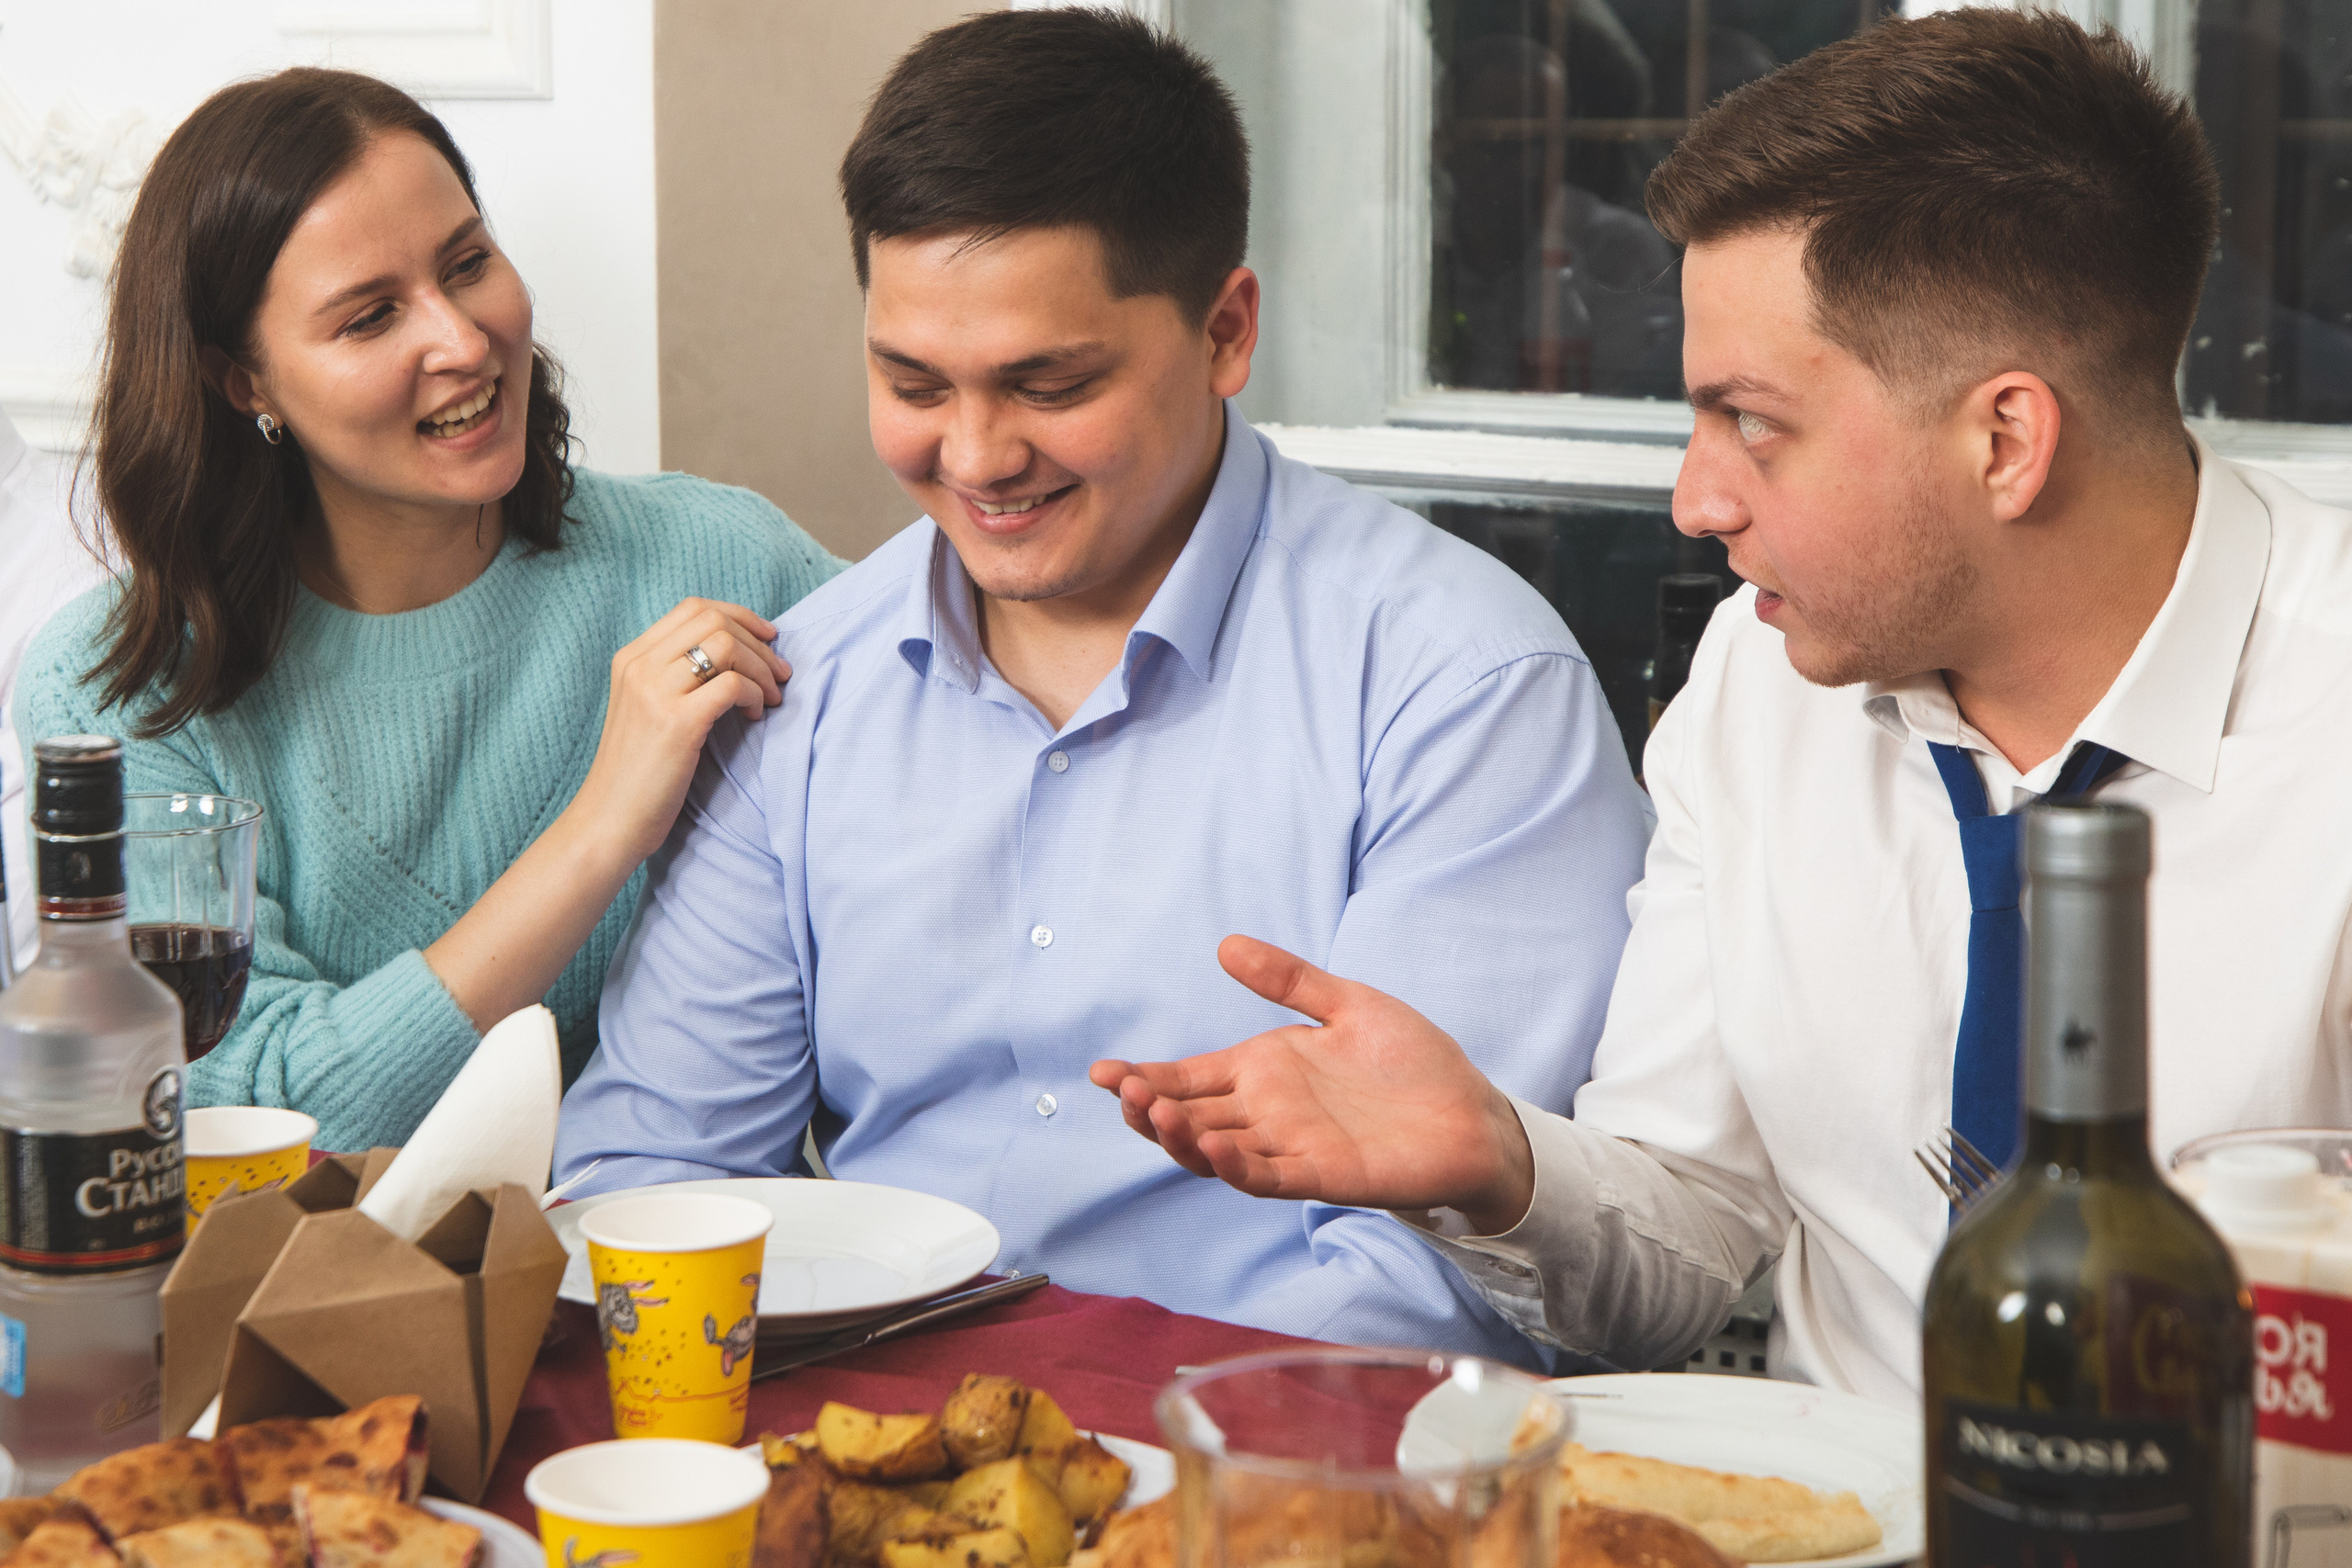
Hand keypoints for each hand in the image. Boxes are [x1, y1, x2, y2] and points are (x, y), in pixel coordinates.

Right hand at [572, 598, 790, 867]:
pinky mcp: (676, 722)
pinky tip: (755, 715)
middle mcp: (639, 667)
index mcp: (631, 658)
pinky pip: (731, 684)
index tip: (767, 637)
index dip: (739, 615)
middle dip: (758, 642)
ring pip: (726, 645)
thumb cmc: (637, 774)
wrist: (607, 822)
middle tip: (780, 673)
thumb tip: (736, 655)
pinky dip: (754, 694)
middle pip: (714, 620)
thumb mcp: (647, 710)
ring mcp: (654, 692)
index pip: (693, 608)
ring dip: (761, 667)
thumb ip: (676, 678)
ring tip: (771, 696)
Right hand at [1088, 935, 1537, 1234]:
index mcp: (1263, 1072)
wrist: (1473, 1113)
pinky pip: (1266, 1175)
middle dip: (1146, 1107)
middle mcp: (1265, 1113)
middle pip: (1187, 1117)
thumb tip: (1227, 945)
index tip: (1101, 1070)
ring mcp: (1289, 1146)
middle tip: (1120, 1089)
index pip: (1187, 1078)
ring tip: (1153, 1110)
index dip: (1143, 1077)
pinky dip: (1235, 1165)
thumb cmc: (1414, 1062)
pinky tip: (1213, 1146)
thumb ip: (1289, 979)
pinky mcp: (1321, 1174)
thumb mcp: (1347, 1004)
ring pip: (1214, 1151)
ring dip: (1179, 1137)